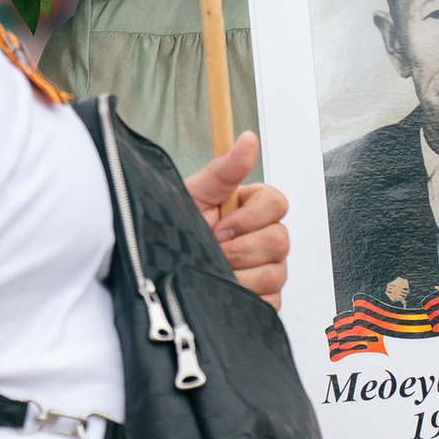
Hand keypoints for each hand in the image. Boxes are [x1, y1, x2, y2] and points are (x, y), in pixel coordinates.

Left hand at [187, 133, 290, 307]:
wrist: (159, 271)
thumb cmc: (174, 232)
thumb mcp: (193, 197)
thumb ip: (223, 171)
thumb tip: (247, 138)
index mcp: (250, 208)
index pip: (277, 203)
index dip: (249, 218)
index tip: (220, 225)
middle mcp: (264, 238)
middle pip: (279, 240)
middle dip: (239, 249)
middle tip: (213, 251)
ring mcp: (268, 269)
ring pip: (275, 272)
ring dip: (239, 274)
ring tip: (214, 271)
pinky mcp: (265, 299)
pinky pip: (271, 300)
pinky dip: (244, 296)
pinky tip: (224, 290)